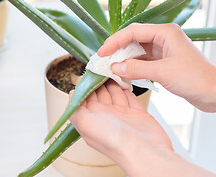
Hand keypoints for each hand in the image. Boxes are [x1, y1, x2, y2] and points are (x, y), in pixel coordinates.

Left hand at [70, 80, 215, 176]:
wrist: (144, 151)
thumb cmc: (112, 138)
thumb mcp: (85, 123)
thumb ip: (75, 108)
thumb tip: (71, 94)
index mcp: (91, 117)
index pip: (85, 96)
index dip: (85, 83)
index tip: (88, 69)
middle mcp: (105, 116)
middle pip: (100, 93)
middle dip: (99, 79)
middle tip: (101, 64)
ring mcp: (122, 114)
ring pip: (115, 93)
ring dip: (113, 81)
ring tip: (112, 67)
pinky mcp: (137, 113)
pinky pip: (130, 97)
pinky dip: (127, 88)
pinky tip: (125, 79)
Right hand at [98, 23, 215, 111]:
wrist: (215, 92)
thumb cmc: (196, 78)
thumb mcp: (162, 73)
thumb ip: (136, 68)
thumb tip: (114, 67)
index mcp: (164, 32)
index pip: (132, 32)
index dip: (114, 42)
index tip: (102, 53)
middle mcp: (163, 37)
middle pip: (132, 39)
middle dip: (117, 49)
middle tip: (103, 60)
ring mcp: (163, 49)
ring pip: (136, 50)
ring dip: (124, 58)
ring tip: (110, 68)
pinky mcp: (163, 61)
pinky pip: (142, 61)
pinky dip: (132, 66)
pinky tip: (123, 73)